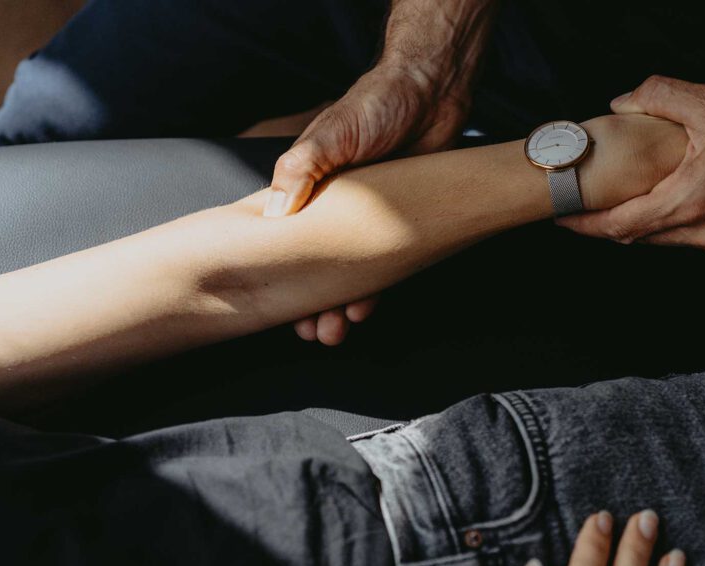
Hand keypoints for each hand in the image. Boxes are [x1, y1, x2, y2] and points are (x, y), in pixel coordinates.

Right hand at [266, 60, 473, 344]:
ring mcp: (366, 222)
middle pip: (315, 266)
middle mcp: (332, 210)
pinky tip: (365, 308)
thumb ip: (298, 171)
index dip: (280, 274)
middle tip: (313, 332)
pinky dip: (374, 290)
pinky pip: (383, 266)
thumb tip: (272, 215)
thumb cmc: (375, 105)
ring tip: (335, 331)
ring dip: (340, 304)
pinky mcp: (398, 225)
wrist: (433, 94)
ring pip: (349, 274)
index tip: (275, 307)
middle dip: (311, 303)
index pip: (285, 240)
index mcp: (307, 190)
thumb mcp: (329, 134)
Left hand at [559, 76, 704, 258]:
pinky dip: (683, 224)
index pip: (619, 226)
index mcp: (692, 202)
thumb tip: (621, 102)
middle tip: (590, 206)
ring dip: (649, 222)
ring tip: (635, 197)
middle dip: (612, 223)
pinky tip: (684, 198)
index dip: (586, 224)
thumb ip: (660, 95)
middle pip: (641, 237)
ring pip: (671, 240)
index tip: (563, 218)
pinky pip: (701, 241)